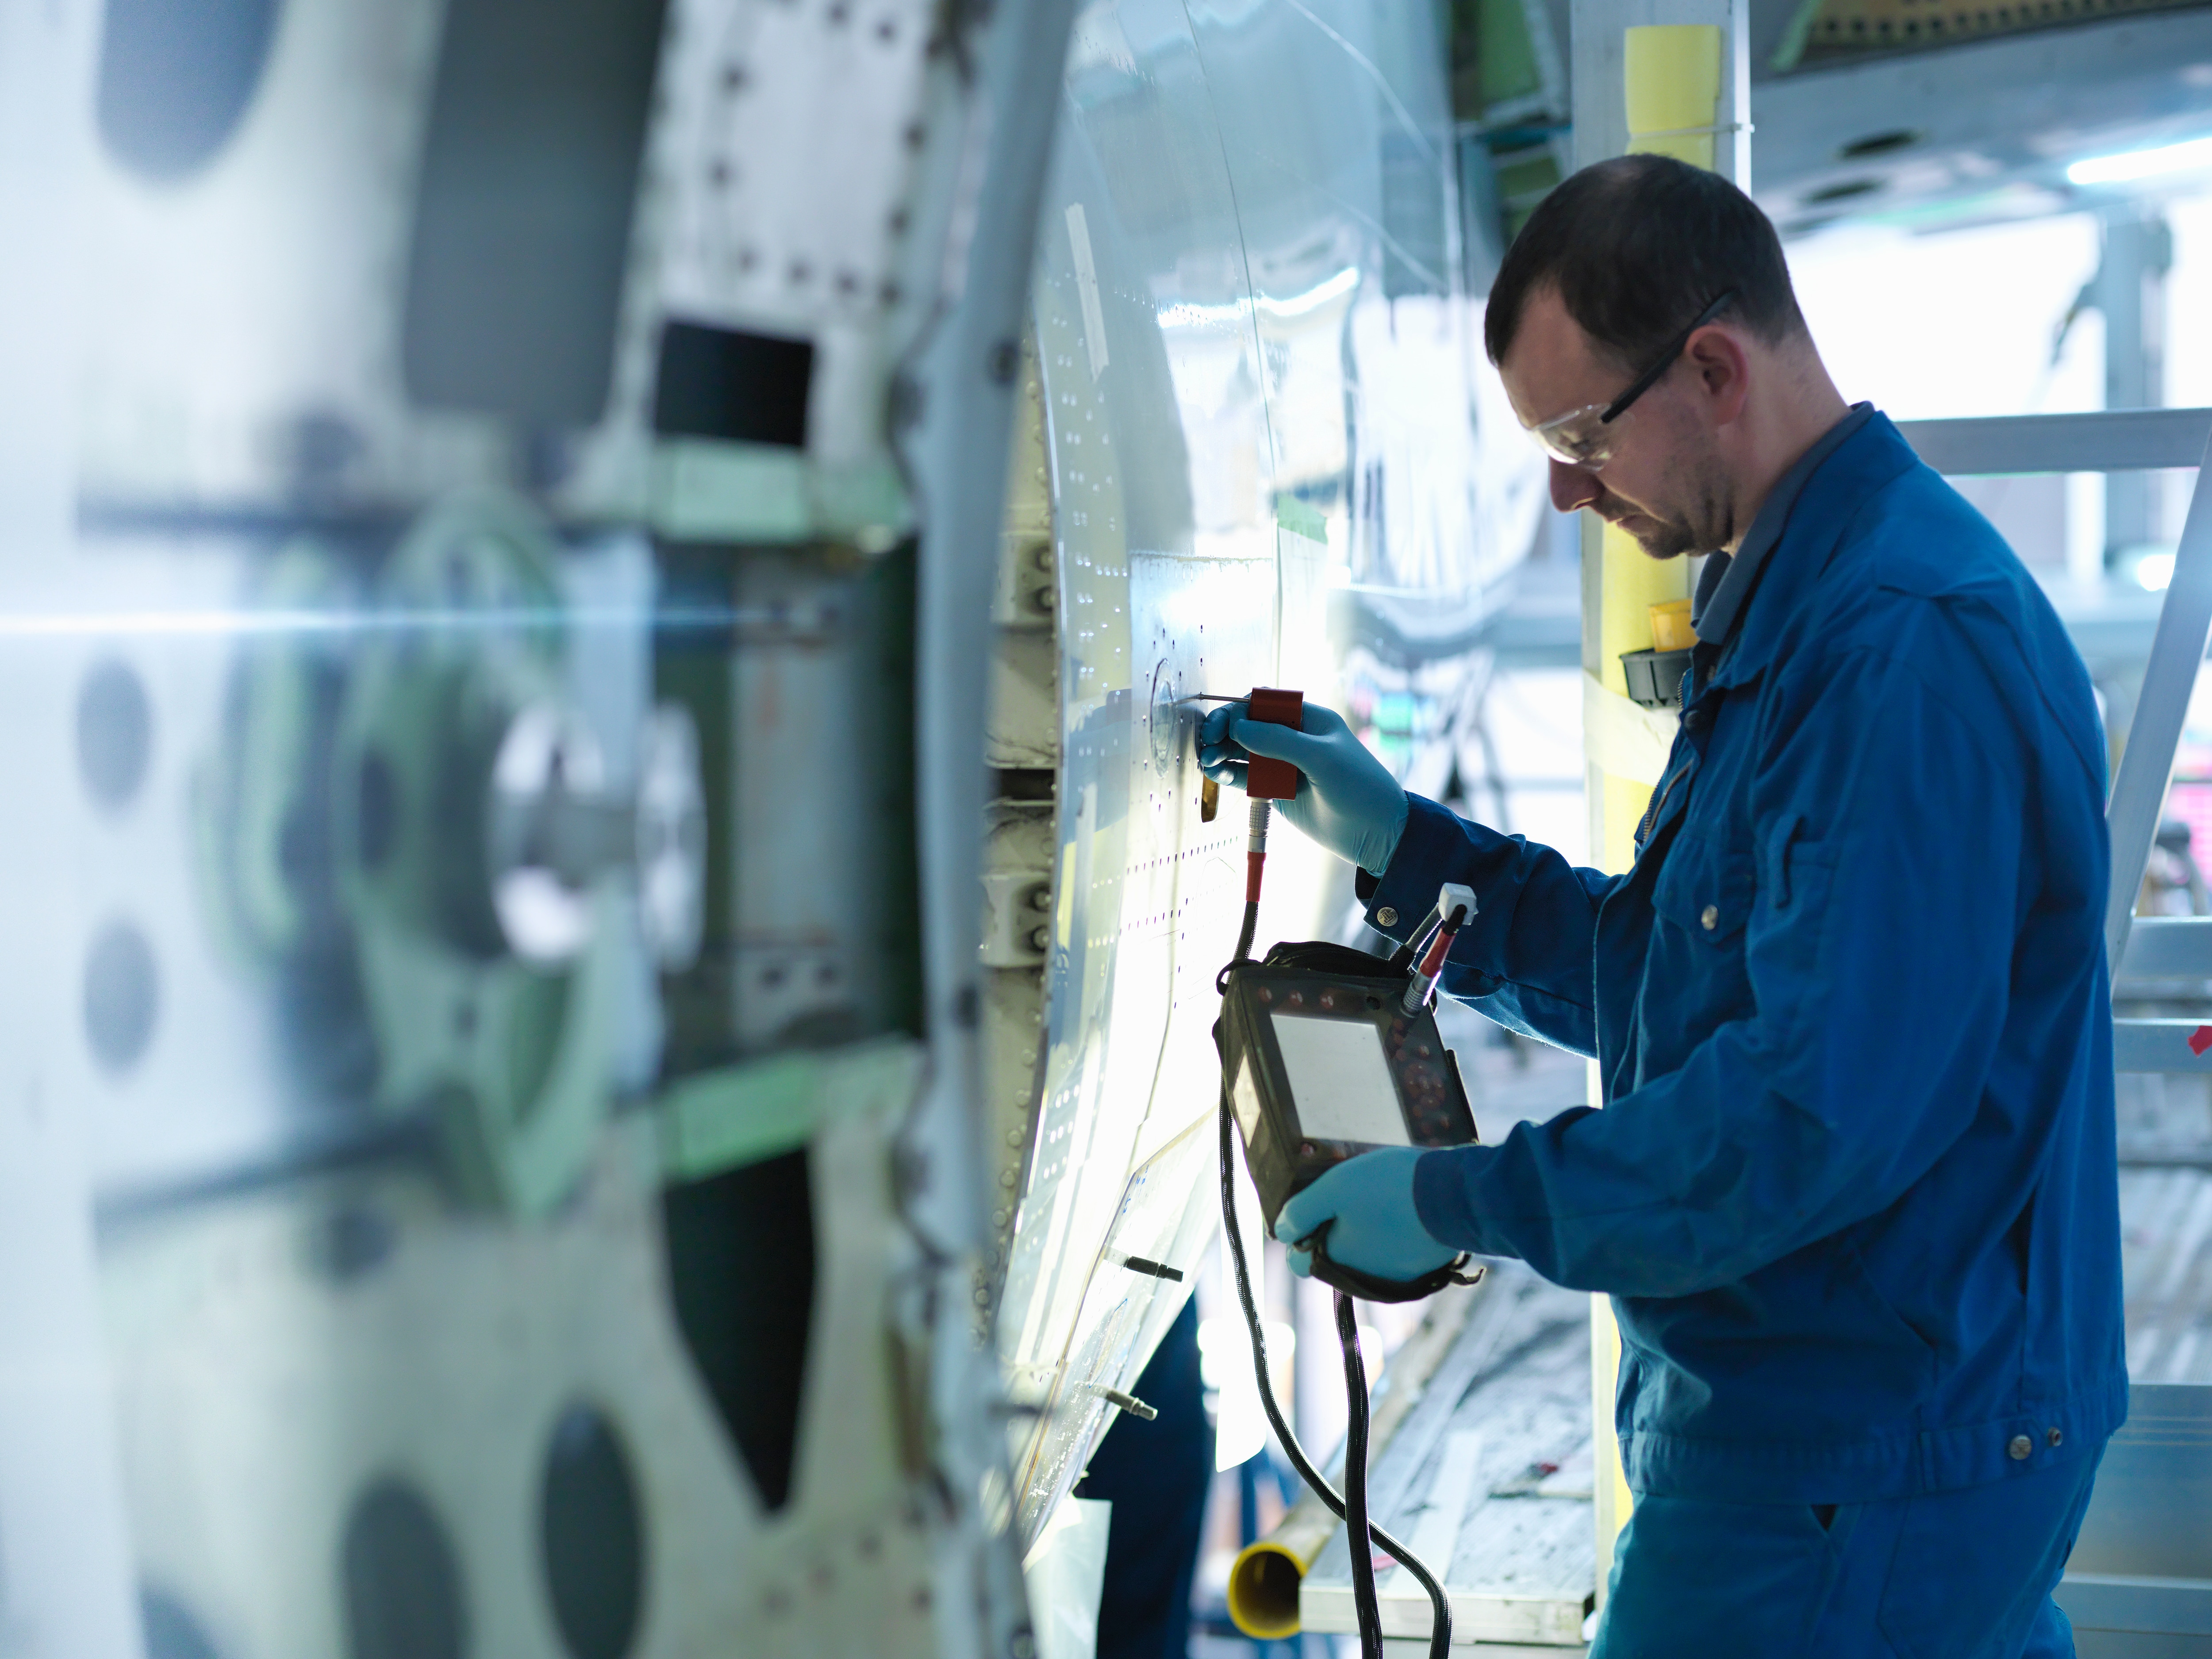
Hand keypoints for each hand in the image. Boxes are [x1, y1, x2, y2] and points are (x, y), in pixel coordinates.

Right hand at [1198, 700, 1408, 874]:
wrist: (1376, 833)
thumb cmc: (1359, 786)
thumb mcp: (1321, 757)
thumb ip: (1278, 741)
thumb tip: (1238, 726)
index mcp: (1308, 720)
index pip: (1264, 705)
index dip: (1239, 711)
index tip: (1222, 725)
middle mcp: (1293, 739)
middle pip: (1248, 727)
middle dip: (1225, 731)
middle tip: (1206, 743)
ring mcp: (1283, 765)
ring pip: (1243, 752)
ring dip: (1222, 753)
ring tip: (1207, 762)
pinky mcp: (1277, 791)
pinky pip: (1246, 777)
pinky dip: (1229, 774)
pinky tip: (1216, 774)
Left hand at [1274, 1149, 1456, 1282]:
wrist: (1455, 1196)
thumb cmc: (1389, 1188)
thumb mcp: (1334, 1187)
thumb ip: (1300, 1211)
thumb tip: (1281, 1232)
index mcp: (1337, 1262)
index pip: (1299, 1262)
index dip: (1299, 1234)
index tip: (1311, 1208)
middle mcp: (1363, 1279)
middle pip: (1334, 1255)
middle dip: (1334, 1229)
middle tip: (1347, 1194)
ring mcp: (1395, 1277)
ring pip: (1366, 1253)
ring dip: (1365, 1230)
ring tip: (1377, 1195)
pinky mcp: (1422, 1269)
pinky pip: (1395, 1252)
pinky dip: (1393, 1232)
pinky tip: (1400, 1205)